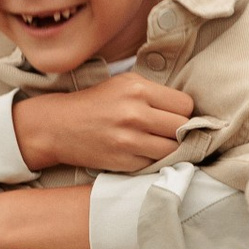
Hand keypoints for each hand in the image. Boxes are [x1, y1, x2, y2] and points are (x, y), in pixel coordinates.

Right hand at [14, 73, 194, 173]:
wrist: (59, 126)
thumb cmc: (96, 103)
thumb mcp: (124, 84)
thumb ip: (155, 94)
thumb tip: (189, 112)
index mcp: (137, 89)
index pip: (185, 105)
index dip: (183, 112)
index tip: (174, 115)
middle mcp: (134, 113)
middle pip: (182, 128)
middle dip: (180, 131)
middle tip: (168, 131)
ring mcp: (129, 140)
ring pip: (173, 150)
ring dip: (169, 148)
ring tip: (157, 142)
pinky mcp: (123, 161)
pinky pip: (154, 163)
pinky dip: (153, 160)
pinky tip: (141, 152)